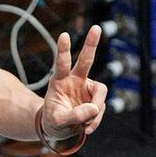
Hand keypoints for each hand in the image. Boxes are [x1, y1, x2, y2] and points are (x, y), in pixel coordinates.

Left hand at [40, 26, 107, 140]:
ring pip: (99, 95)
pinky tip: (87, 127)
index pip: (61, 64)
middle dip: (91, 44)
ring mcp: (87, 88)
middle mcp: (75, 80)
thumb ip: (74, 115)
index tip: (64, 35)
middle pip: (86, 60)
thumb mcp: (58, 122)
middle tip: (96, 27)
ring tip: (84, 125)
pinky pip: (101, 109)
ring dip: (94, 112)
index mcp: (59, 81)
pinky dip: (96, 120)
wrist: (60, 129)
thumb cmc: (54, 121)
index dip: (63, 50)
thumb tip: (94, 109)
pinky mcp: (96, 98)